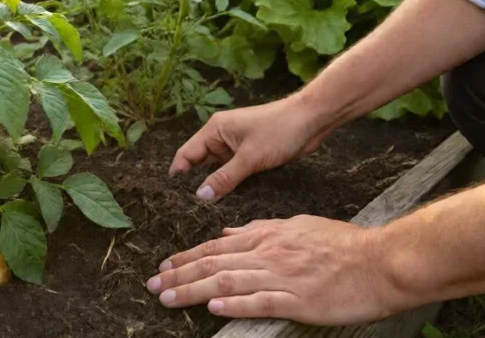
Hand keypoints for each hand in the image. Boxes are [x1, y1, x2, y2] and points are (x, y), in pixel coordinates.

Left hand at [146, 216, 403, 324]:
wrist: (381, 261)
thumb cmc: (343, 245)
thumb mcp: (297, 226)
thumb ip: (260, 229)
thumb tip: (230, 233)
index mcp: (267, 237)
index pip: (216, 247)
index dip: (187, 257)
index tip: (164, 266)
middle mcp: (268, 254)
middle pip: (213, 263)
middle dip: (178, 274)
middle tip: (152, 284)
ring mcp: (281, 277)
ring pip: (227, 281)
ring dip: (192, 290)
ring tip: (167, 297)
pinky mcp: (297, 299)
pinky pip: (259, 302)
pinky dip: (233, 304)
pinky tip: (212, 307)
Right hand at [170, 96, 333, 199]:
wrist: (312, 120)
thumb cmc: (278, 131)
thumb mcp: (250, 158)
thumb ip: (224, 178)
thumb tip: (200, 196)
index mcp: (214, 130)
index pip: (187, 154)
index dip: (178, 174)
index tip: (171, 197)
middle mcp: (222, 137)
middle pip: (201, 163)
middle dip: (196, 183)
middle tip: (189, 208)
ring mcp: (237, 146)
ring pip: (218, 169)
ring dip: (216, 185)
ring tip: (207, 210)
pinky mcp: (251, 154)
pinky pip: (234, 171)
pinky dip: (232, 183)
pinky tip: (230, 201)